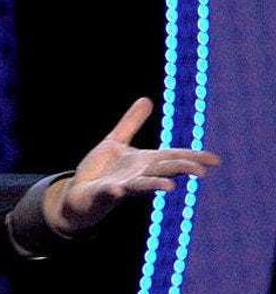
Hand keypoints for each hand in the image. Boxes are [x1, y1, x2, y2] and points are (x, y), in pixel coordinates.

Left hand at [44, 97, 220, 235]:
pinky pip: (109, 193)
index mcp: (143, 162)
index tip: (215, 160)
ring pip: (141, 186)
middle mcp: (137, 175)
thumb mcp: (115, 142)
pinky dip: (113, 192)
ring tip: (168, 186)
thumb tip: (146, 99)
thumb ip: (131, 123)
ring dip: (154, 185)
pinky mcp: (102, 194)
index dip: (193, 157)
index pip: (172, 157)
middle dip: (180, 169)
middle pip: (163, 170)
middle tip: (201, 172)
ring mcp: (121, 186)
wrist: (78, 194)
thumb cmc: (100, 171)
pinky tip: (117, 190)